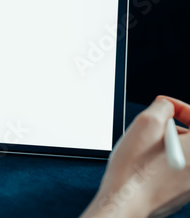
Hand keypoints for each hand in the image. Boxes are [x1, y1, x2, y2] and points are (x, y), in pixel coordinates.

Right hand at [81, 96, 189, 217]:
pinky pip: (177, 171)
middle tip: (152, 129)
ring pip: (183, 154)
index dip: (180, 107)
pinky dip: (162, 164)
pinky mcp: (183, 194)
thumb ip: (162, 107)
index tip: (166, 106)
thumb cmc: (135, 169)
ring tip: (144, 151)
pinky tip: (145, 167)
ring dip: (165, 146)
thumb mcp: (146, 123)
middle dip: (172, 128)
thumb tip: (166, 107)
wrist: (125, 202)